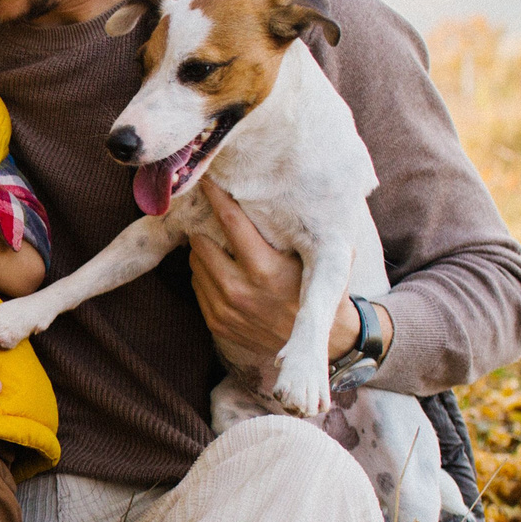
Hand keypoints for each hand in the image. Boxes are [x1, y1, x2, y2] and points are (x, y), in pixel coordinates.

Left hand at [189, 180, 372, 360]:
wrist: (324, 340)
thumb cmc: (323, 288)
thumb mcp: (320, 256)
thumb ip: (299, 229)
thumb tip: (278, 192)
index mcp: (266, 270)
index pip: (230, 222)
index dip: (216, 197)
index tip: (207, 181)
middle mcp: (241, 290)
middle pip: (203, 243)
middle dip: (205, 227)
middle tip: (210, 217)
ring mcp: (226, 309)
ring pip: (196, 264)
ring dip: (204, 250)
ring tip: (217, 242)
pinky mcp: (218, 323)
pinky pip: (198, 286)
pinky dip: (205, 273)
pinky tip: (222, 268)